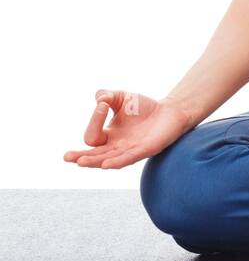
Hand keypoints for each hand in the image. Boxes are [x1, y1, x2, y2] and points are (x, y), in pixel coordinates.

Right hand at [64, 90, 193, 169]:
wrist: (169, 110)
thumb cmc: (143, 107)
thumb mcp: (120, 97)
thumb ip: (106, 96)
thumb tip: (99, 100)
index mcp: (109, 136)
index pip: (93, 135)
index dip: (94, 119)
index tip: (104, 104)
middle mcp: (117, 147)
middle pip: (95, 155)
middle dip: (81, 156)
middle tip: (67, 157)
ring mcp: (130, 151)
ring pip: (108, 160)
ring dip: (94, 161)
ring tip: (81, 162)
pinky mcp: (145, 150)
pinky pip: (128, 159)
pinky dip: (116, 162)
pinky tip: (106, 164)